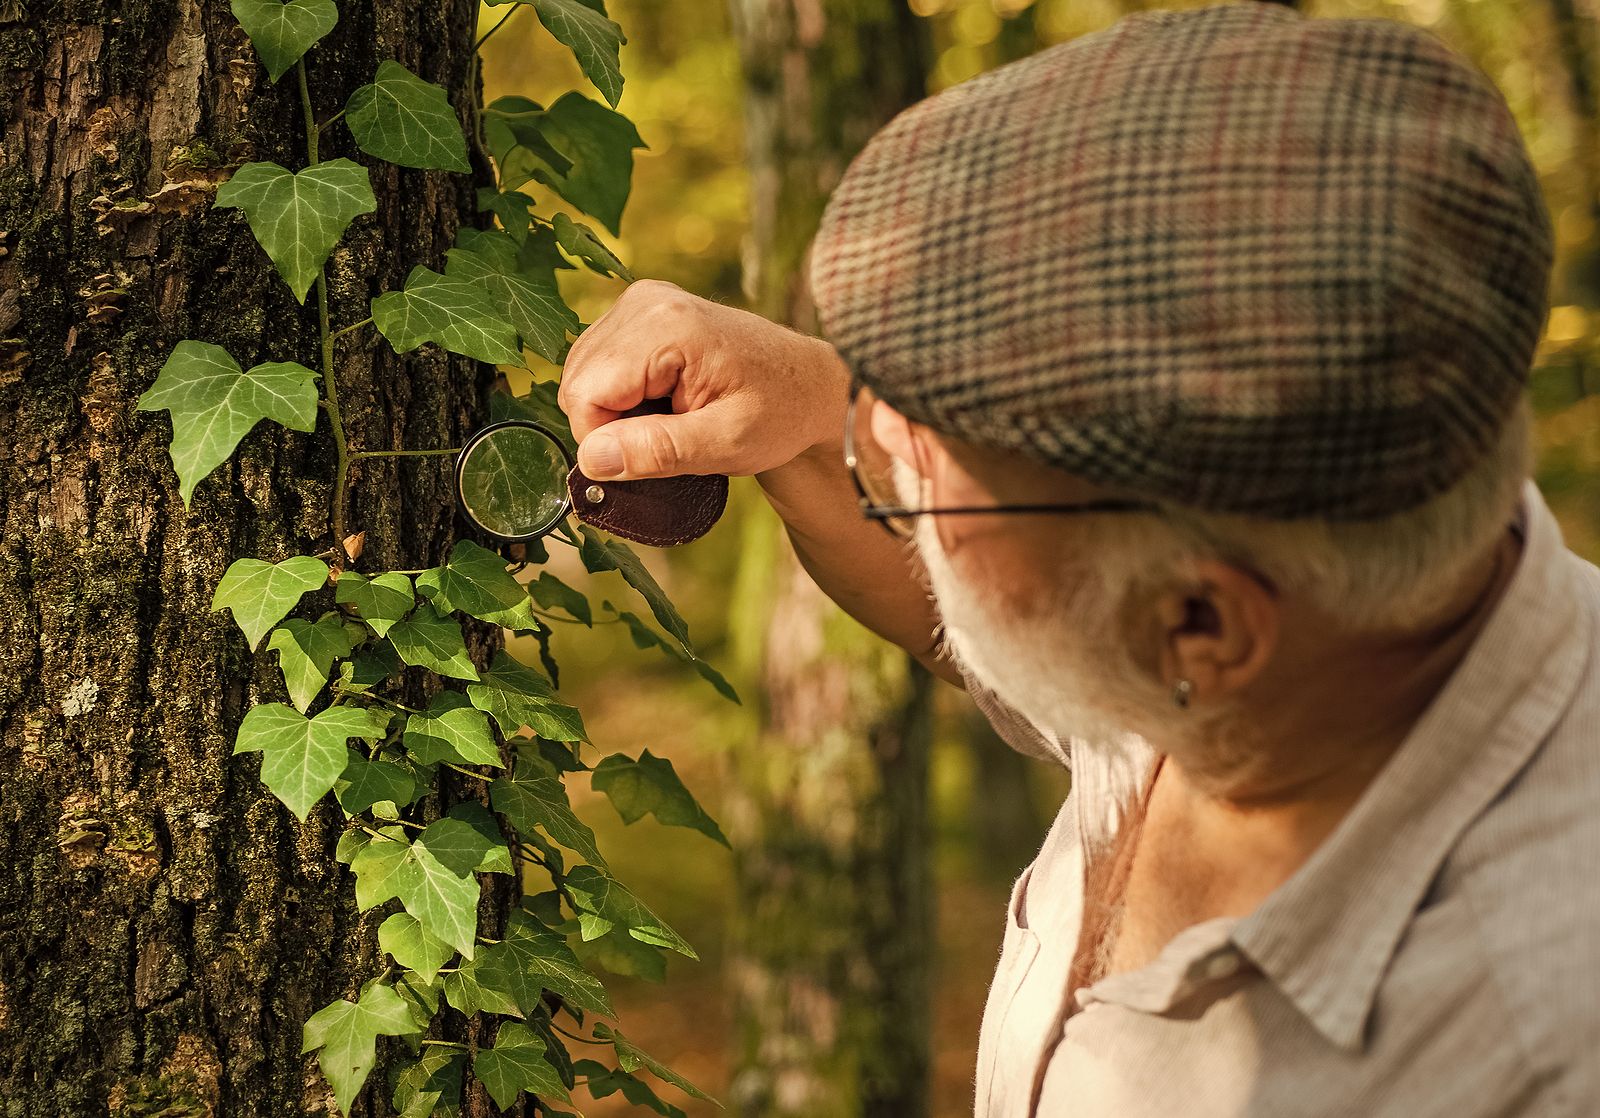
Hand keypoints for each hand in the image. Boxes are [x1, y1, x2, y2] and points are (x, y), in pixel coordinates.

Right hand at [558, 279, 850, 479]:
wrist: (808, 383)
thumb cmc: (778, 414)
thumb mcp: (726, 444)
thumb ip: (658, 450)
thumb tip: (593, 459)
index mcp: (666, 326)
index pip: (584, 394)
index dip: (606, 440)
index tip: (657, 453)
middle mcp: (645, 301)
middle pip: (577, 382)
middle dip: (611, 425)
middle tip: (671, 435)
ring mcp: (642, 300)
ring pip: (582, 374)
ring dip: (616, 411)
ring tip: (672, 416)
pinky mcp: (642, 310)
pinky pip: (598, 363)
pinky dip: (621, 393)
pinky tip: (664, 399)